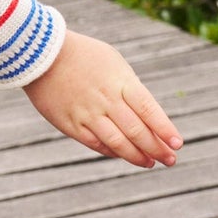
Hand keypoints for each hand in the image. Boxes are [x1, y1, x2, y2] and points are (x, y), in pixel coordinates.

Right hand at [24, 30, 182, 168]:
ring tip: (149, 163)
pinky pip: (94, 143)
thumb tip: (144, 115)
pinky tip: (121, 155)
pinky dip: (111, 151)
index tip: (178, 143)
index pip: (149, 111)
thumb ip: (129, 87)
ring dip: (136, 156)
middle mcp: (106, 100)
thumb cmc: (81, 54)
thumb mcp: (113, 62)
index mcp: (120, 82)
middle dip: (157, 148)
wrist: (40, 53)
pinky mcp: (69, 123)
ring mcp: (87, 114)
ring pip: (117, 142)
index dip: (165, 129)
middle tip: (170, 159)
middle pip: (137, 131)